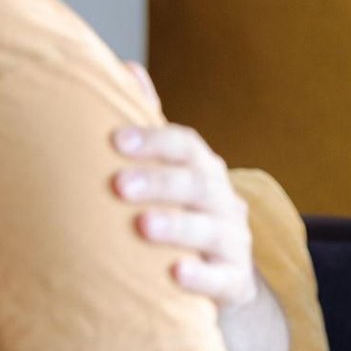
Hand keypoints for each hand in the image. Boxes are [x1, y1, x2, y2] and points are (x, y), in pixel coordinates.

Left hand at [111, 62, 255, 309]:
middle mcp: (224, 201)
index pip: (187, 147)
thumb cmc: (181, 217)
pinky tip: (175, 272)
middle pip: (199, 184)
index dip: (155, 141)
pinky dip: (201, 275)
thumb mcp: (168, 174)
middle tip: (118, 185)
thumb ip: (150, 129)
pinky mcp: (235, 282)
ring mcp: (234, 243)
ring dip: (178, 225)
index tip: (115, 141)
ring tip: (143, 226)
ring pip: (212, 229)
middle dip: (160, 182)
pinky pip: (223, 279)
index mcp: (205, 171)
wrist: (221, 280)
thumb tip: (126, 68)